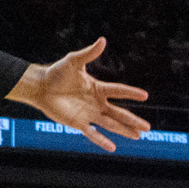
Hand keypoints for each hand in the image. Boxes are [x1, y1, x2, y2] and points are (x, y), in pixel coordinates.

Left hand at [6, 38, 148, 152]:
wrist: (40, 87)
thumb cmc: (57, 72)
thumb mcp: (74, 61)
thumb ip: (89, 54)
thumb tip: (103, 40)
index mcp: (97, 88)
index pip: (118, 91)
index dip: (131, 93)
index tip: (145, 96)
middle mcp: (96, 102)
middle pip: (119, 112)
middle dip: (133, 119)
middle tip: (148, 128)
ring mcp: (88, 114)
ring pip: (110, 124)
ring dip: (123, 130)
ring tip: (138, 136)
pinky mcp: (78, 123)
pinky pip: (92, 133)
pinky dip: (101, 140)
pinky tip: (112, 148)